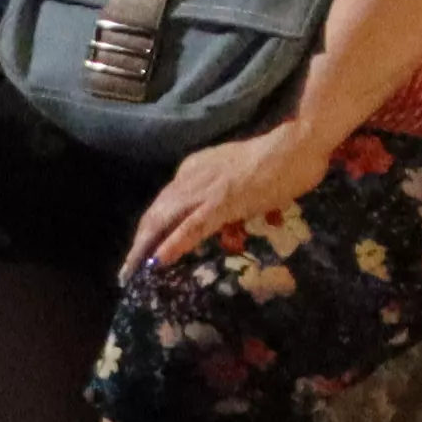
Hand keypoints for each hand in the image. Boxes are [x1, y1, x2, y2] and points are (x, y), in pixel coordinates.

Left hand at [127, 120, 325, 276]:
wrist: (295, 147)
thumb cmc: (277, 163)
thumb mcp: (239, 181)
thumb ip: (224, 199)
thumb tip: (222, 226)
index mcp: (194, 169)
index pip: (163, 204)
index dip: (149, 229)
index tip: (140, 252)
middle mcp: (191, 177)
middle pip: (155, 214)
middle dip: (139, 244)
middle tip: (126, 273)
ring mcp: (205, 189)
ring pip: (164, 221)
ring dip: (145, 249)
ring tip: (132, 274)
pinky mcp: (221, 201)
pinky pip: (191, 226)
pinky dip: (172, 244)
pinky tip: (157, 262)